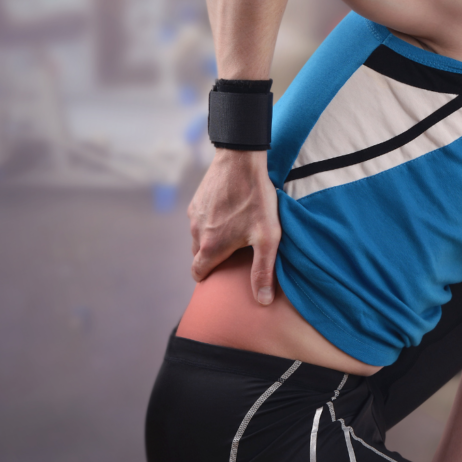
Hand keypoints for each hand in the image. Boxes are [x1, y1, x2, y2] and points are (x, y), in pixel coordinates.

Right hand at [188, 149, 280, 303]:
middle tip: (232, 256)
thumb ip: (263, 271)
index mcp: (211, 247)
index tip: (219, 278)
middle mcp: (196, 232)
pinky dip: (210, 222)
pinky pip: (200, 218)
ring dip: (211, 238)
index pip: (198, 273)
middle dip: (211, 260)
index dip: (207, 278)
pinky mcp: (197, 199)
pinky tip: (229, 214)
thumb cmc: (257, 199)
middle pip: (198, 255)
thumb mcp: (267, 237)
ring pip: (199, 236)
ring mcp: (195, 214)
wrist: (241, 159)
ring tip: (233, 234)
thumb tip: (262, 301)